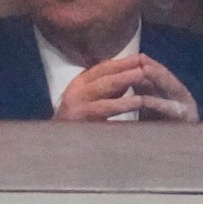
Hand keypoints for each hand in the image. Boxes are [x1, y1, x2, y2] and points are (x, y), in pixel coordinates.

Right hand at [53, 54, 200, 121]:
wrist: (57, 147)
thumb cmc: (80, 124)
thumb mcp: (91, 100)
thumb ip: (108, 90)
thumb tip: (133, 76)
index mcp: (79, 84)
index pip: (102, 68)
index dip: (122, 62)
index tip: (140, 57)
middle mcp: (76, 92)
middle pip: (103, 76)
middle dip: (125, 69)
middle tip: (145, 64)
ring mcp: (77, 106)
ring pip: (103, 89)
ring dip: (124, 81)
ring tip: (142, 77)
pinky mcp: (81, 121)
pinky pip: (104, 110)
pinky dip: (121, 104)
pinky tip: (137, 102)